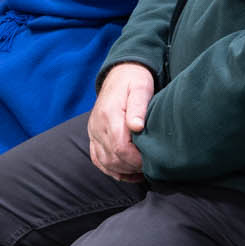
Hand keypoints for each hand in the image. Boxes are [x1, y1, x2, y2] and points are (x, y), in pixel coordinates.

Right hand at [88, 63, 154, 179]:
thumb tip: (137, 126)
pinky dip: (112, 170)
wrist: (120, 73)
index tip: (151, 160)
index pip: (120, 147)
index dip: (136, 159)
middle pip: (112, 158)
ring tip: (140, 171)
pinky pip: (98, 159)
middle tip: (150, 167)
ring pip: (104, 162)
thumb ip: (139, 106)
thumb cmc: (134, 80)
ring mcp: (93, 132)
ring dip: (123, 171)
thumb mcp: (141, 87)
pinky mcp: (93, 135)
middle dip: (132, 167)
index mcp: (109, 114)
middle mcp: (97, 125)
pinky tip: (127, 172)